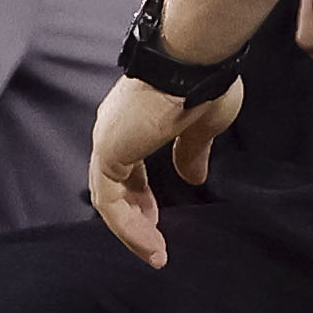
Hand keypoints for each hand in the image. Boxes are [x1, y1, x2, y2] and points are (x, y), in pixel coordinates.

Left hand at [84, 66, 230, 267]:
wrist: (195, 58)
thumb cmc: (204, 80)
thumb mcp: (202, 126)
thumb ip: (191, 152)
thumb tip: (193, 179)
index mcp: (134, 118)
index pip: (127, 166)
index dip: (141, 196)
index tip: (159, 219)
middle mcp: (114, 127)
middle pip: (114, 183)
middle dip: (134, 216)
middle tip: (155, 243)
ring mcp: (108, 138)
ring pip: (109, 196)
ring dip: (131, 230)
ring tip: (155, 254)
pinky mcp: (108, 151)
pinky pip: (110, 201)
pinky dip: (127, 227)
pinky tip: (152, 244)